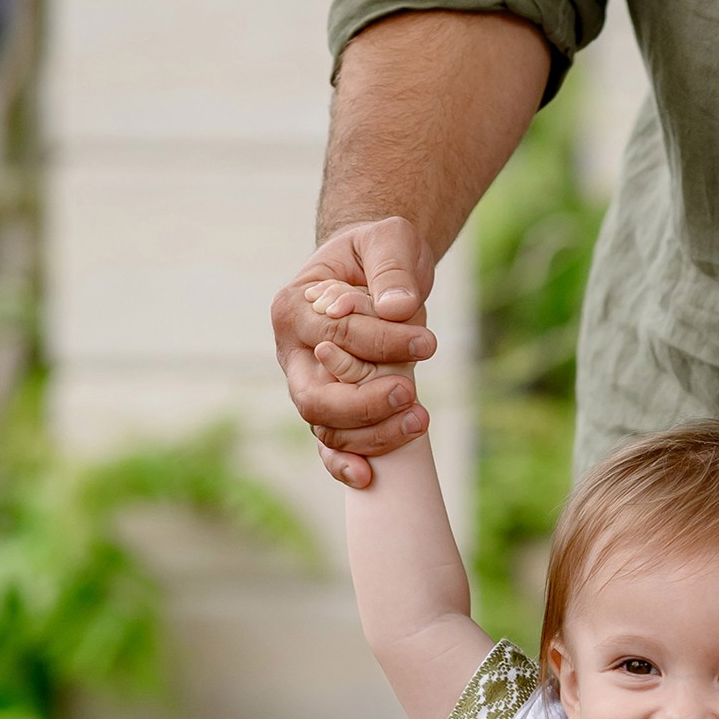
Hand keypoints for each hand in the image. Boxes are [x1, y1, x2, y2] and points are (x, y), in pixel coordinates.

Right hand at [271, 216, 437, 491]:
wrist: (375, 269)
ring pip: (324, 427)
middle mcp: (291, 353)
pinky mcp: (328, 408)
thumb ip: (390, 270)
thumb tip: (398, 309)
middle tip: (411, 393)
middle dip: (363, 402)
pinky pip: (328, 445)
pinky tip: (370, 477)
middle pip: (312, 396)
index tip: (427, 342)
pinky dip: (344, 464)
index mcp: (293, 307)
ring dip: (371, 434)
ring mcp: (306, 385)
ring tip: (420, 419)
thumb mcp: (387, 241)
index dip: (382, 343)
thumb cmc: (377, 252)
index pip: (334, 337)